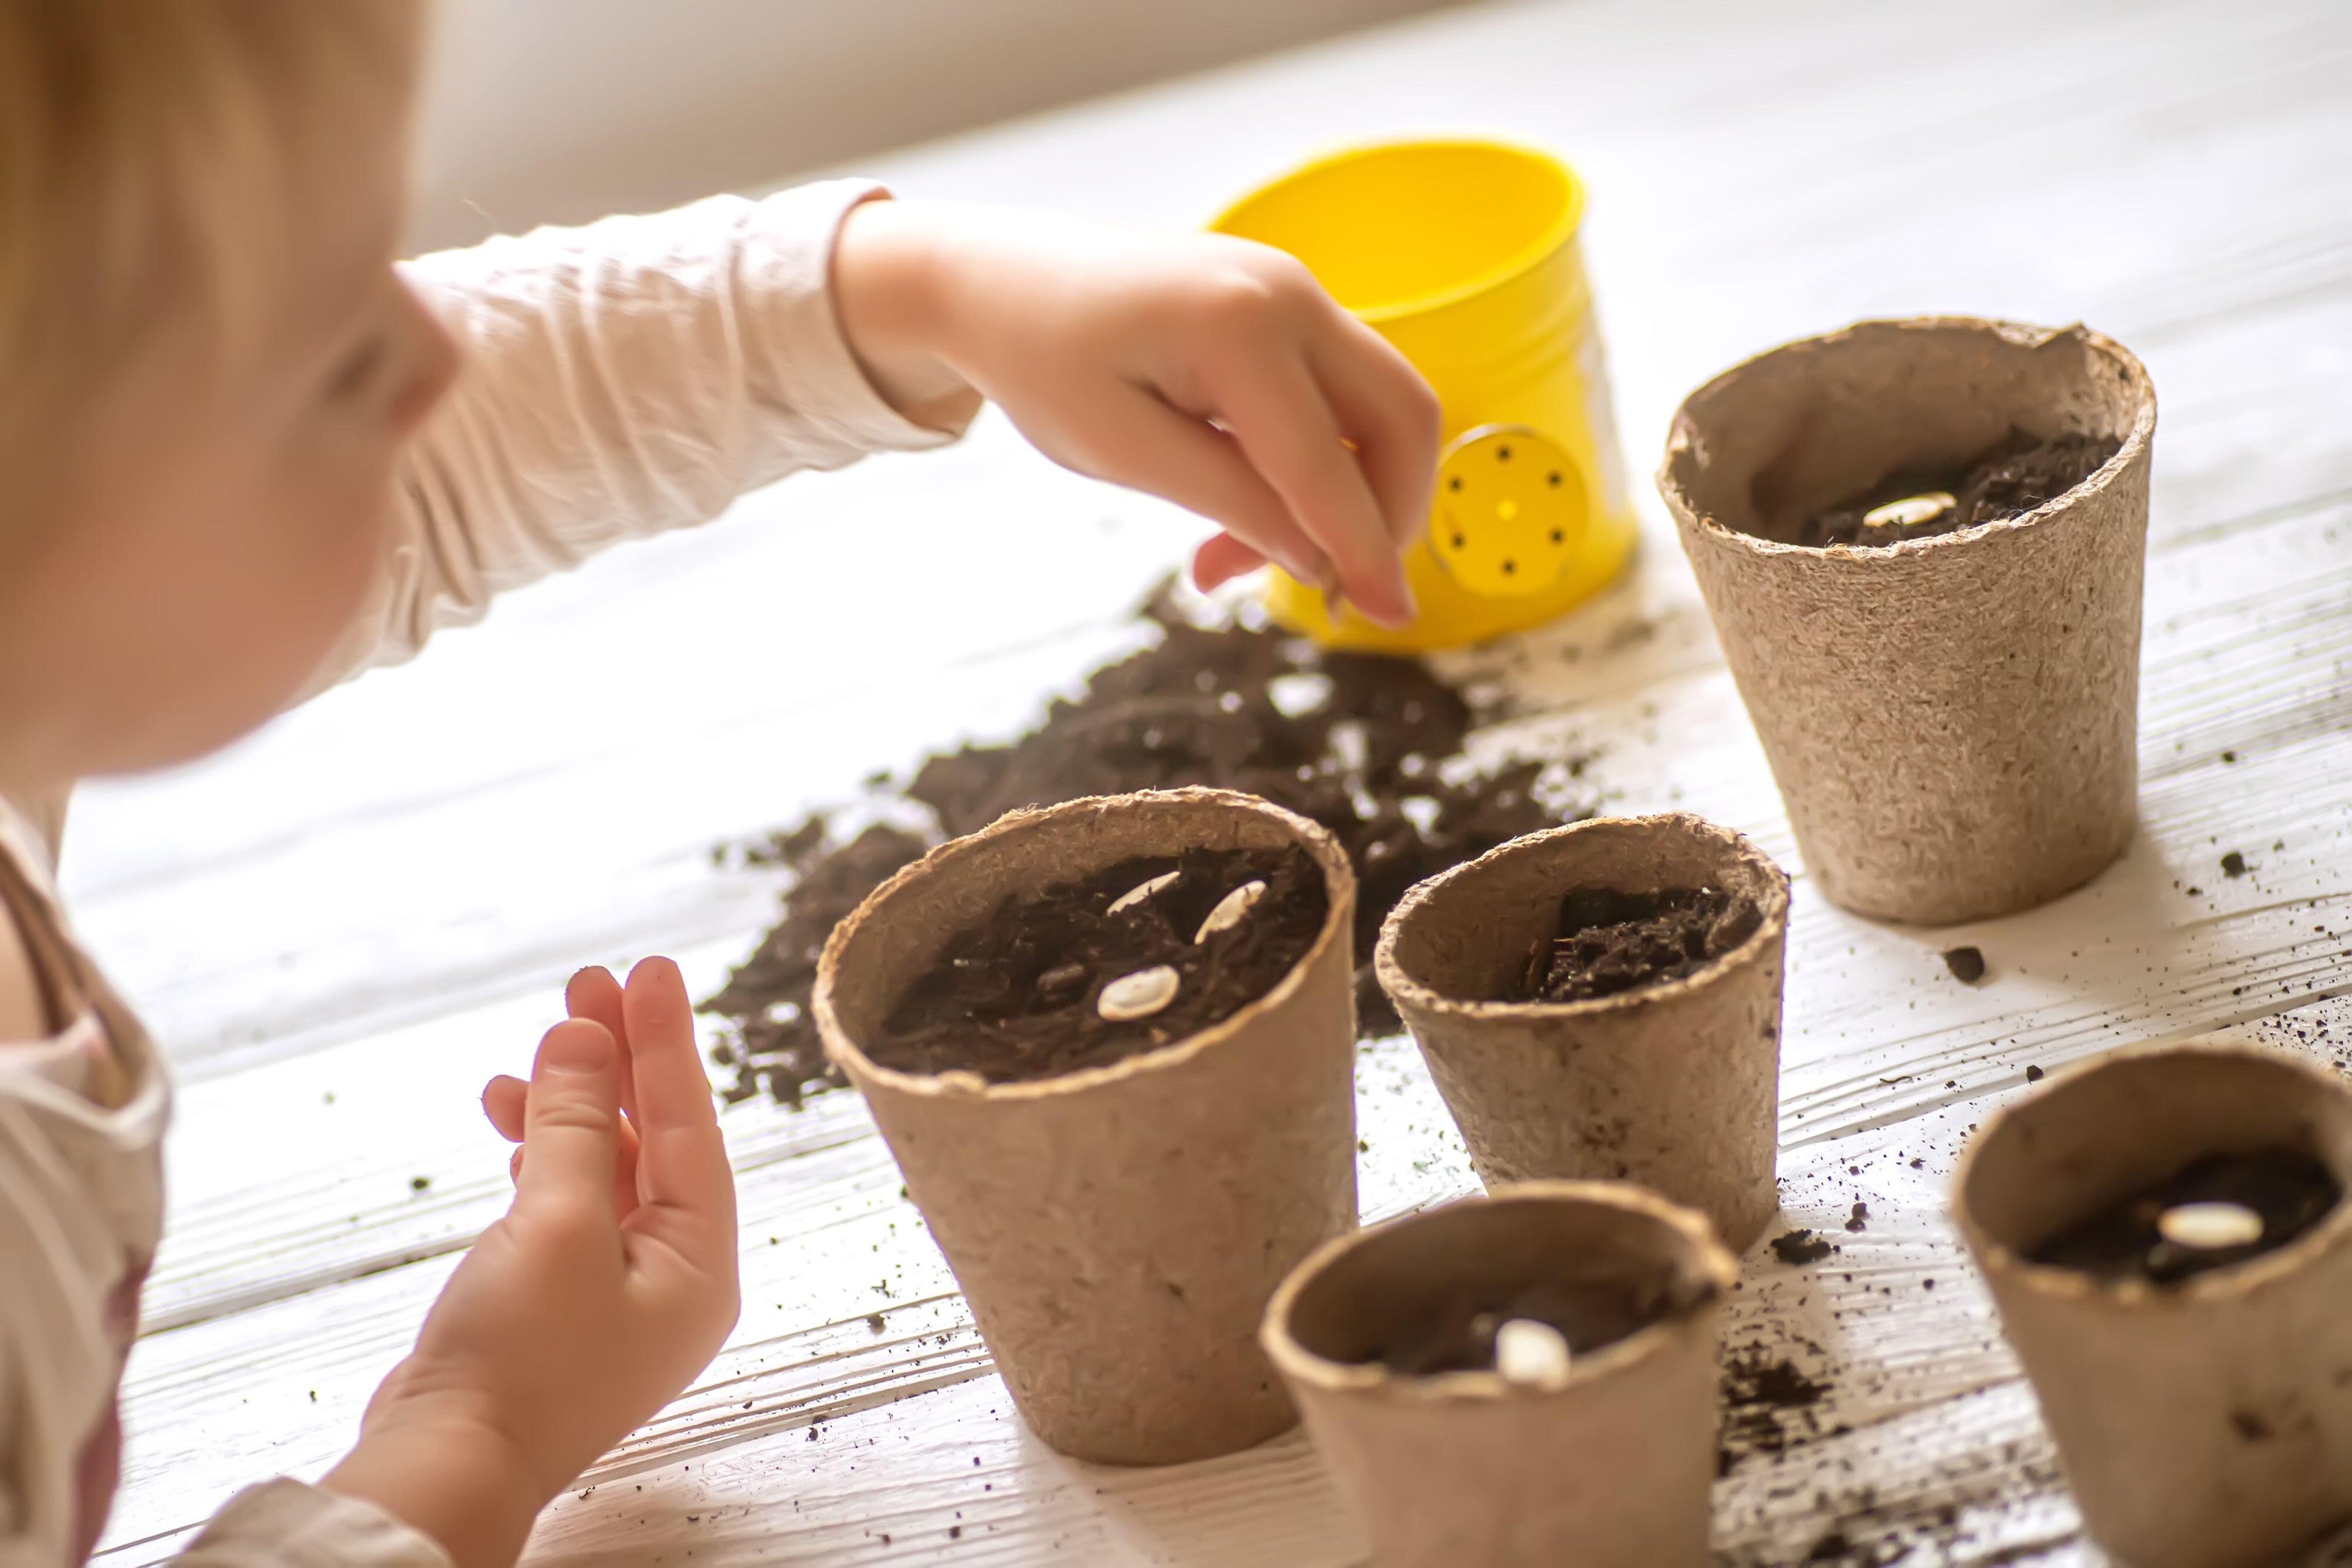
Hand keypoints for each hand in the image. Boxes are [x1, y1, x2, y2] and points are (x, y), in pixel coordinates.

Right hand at [325, 960, 738, 1567]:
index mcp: (703, 1266)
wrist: (448, 1467)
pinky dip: (540, 1155)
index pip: (693, 1127)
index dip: (667, 1041)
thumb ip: (573, 1124)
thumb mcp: (553, 1223)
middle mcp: (673, 1278)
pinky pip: (565, 1203)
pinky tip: (514, 1120)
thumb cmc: (516, 1362)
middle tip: (586, 984)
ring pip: (604, 1167)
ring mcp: (617, 1293)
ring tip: (532, 1049)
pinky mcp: (561, 1303)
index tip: (646, 969)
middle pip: (657, 1140)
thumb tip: (586, 1036)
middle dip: (619, 1061)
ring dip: (568, 1105)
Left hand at [834, 198, 1440, 626]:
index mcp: (1238, 327)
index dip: (1360, 549)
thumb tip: (1317, 560)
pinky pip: (1337, 394)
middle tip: (1316, 585)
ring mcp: (1294, 291)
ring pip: (1380, 408)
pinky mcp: (1285, 307)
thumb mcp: (1120, 451)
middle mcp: (1288, 294)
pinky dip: (1315, 461)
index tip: (1388, 616)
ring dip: (1344, 493)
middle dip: (1383, 513)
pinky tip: (1244, 502)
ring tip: (1235, 553)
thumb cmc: (1041, 359)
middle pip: (1401, 417)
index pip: (1326, 463)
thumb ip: (1227, 501)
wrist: (999, 279)